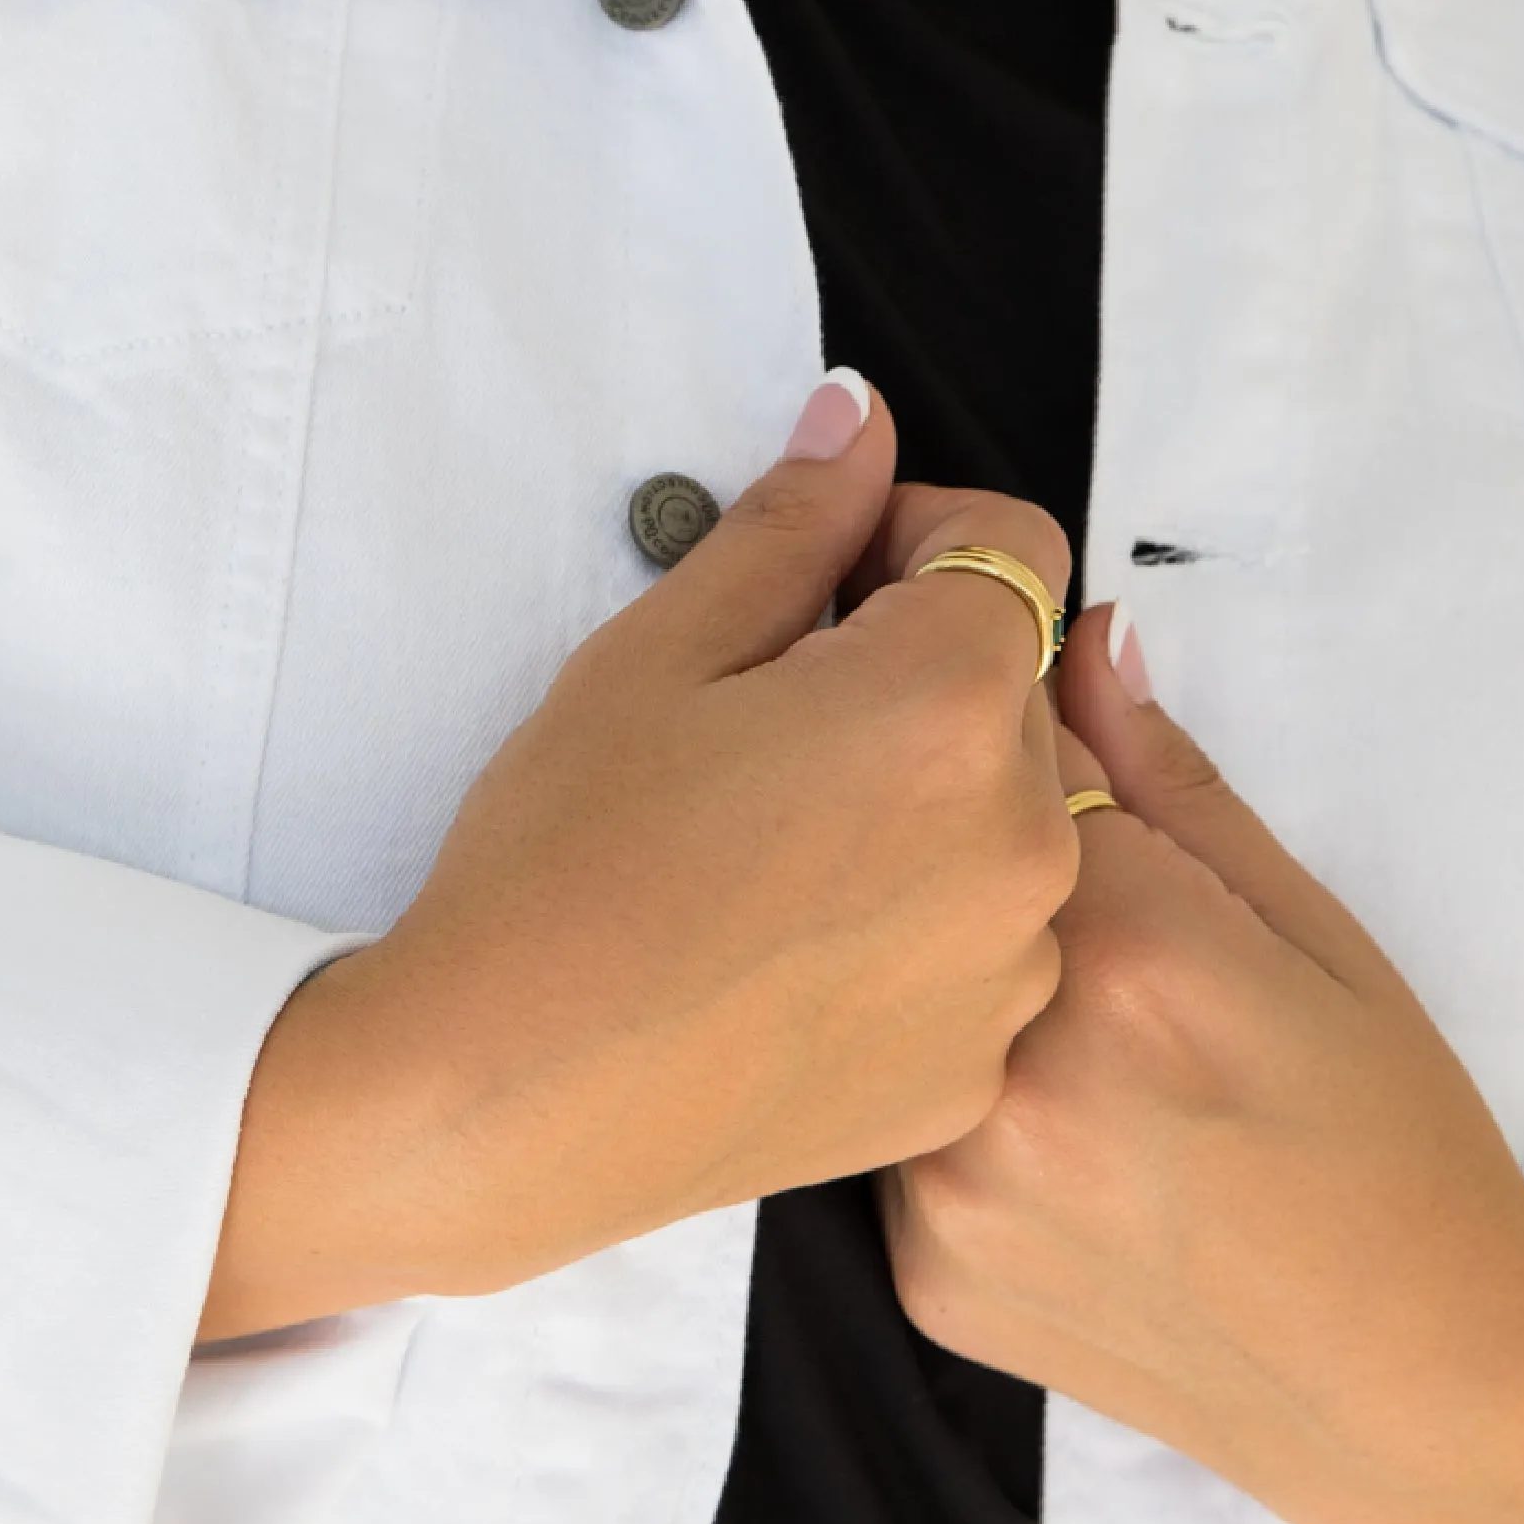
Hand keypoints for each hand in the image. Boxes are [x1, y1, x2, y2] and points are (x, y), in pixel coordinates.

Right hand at [201, 385, 1078, 1339]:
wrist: (502, 1102)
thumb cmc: (559, 868)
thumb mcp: (655, 655)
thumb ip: (789, 526)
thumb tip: (859, 422)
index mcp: (945, 707)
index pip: (1015, 548)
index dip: (916, 535)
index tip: (824, 581)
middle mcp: (1021, 840)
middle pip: (1014, 688)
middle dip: (914, 671)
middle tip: (764, 722)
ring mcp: (1007, 971)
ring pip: (1006, 821)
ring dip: (926, 801)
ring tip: (771, 846)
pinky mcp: (972, 1070)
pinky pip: (983, 951)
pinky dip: (915, 926)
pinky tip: (787, 945)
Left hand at [885, 608, 1523, 1523]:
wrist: (1413, 1390)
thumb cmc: (1396, 1151)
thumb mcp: (1319, 937)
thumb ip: (1174, 785)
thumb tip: (1082, 641)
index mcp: (1130, 955)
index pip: (1001, 763)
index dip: (1015, 742)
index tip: (1033, 741)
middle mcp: (1018, 1071)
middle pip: (932, 883)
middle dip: (972, 863)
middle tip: (1071, 916)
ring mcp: (956, 1190)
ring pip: (898, 1009)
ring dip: (945, 990)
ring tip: (1080, 1045)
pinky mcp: (925, 1276)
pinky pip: (897, 1137)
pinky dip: (951, 1117)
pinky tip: (1057, 1143)